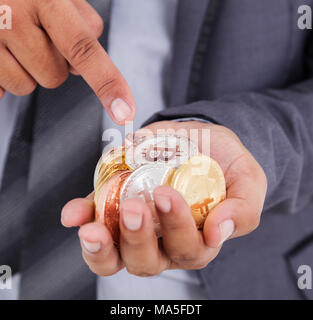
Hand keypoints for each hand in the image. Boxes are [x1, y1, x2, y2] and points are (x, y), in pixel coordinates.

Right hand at [0, 0, 134, 123]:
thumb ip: (80, 23)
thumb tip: (83, 68)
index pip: (84, 49)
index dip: (107, 82)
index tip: (125, 112)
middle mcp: (13, 17)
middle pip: (55, 77)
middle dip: (53, 63)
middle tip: (35, 35)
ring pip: (27, 86)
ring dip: (27, 70)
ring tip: (13, 39)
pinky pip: (2, 89)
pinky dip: (5, 75)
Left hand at [61, 121, 266, 275]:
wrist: (200, 141)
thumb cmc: (226, 164)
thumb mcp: (248, 181)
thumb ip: (243, 208)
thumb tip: (219, 232)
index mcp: (196, 241)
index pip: (187, 249)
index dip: (176, 228)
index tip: (168, 195)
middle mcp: (164, 243)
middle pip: (146, 260)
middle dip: (137, 239)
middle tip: (135, 207)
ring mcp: (135, 229)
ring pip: (115, 254)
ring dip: (101, 246)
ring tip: (92, 229)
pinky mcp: (114, 209)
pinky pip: (95, 221)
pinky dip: (83, 218)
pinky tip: (74, 214)